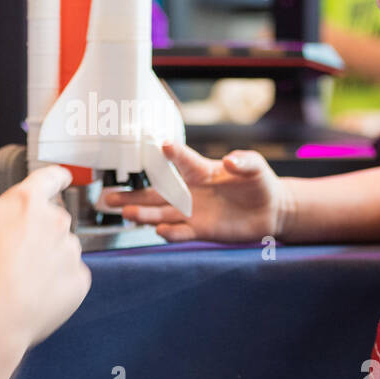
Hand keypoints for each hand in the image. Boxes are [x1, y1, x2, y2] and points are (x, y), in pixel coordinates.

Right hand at [0, 166, 90, 354]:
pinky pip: (68, 277)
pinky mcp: (78, 283)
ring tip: (14, 281)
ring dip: (45, 257)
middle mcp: (56, 222)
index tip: (62, 177)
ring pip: (61, 249)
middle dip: (35, 230)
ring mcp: (70, 254)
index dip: (55, 177)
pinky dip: (54, 284)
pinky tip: (29, 296)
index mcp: (26, 201)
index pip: (48, 178)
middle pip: (52, 219)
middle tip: (8, 254)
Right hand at [105, 142, 287, 242]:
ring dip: (144, 214)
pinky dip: (171, 232)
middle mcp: (191, 192)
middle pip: (157, 192)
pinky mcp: (201, 230)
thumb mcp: (255, 167)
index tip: (161, 146)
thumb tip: (230, 161)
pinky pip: (181, 232)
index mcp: (201, 170)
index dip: (172, 153)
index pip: (183, 160)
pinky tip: (159, 231)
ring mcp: (194, 212)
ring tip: (125, 213)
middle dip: (134, 194)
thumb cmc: (259, 183)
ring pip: (162, 213)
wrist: (270, 211)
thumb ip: (244, 162)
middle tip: (110, 194)